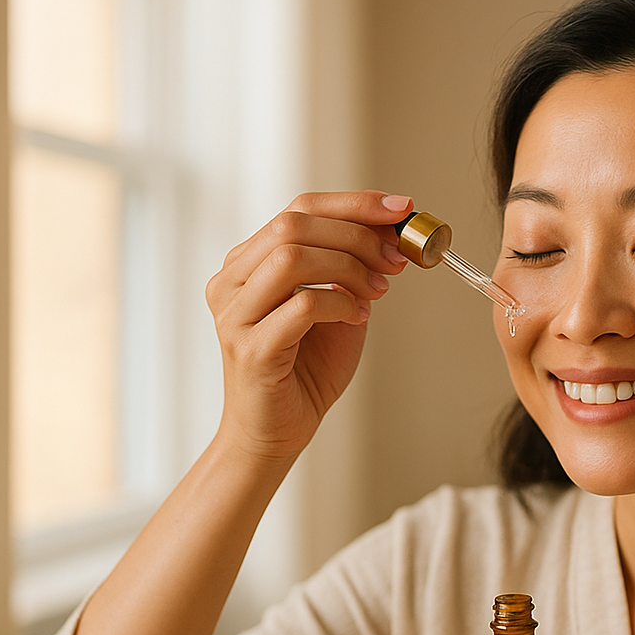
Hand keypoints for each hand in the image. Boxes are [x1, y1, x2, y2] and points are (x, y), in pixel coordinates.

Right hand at [205, 190, 411, 462]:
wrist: (278, 431)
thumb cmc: (306, 370)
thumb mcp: (337, 306)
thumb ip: (351, 269)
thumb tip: (393, 232)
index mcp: (247, 263)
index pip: (298, 209)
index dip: (354, 203)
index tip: (402, 208)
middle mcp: (231, 281)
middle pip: (293, 225)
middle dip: (357, 234)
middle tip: (397, 258)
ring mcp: (234, 315)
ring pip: (292, 258)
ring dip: (349, 267)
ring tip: (378, 290)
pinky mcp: (251, 349)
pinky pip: (301, 306)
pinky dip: (340, 303)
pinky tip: (357, 317)